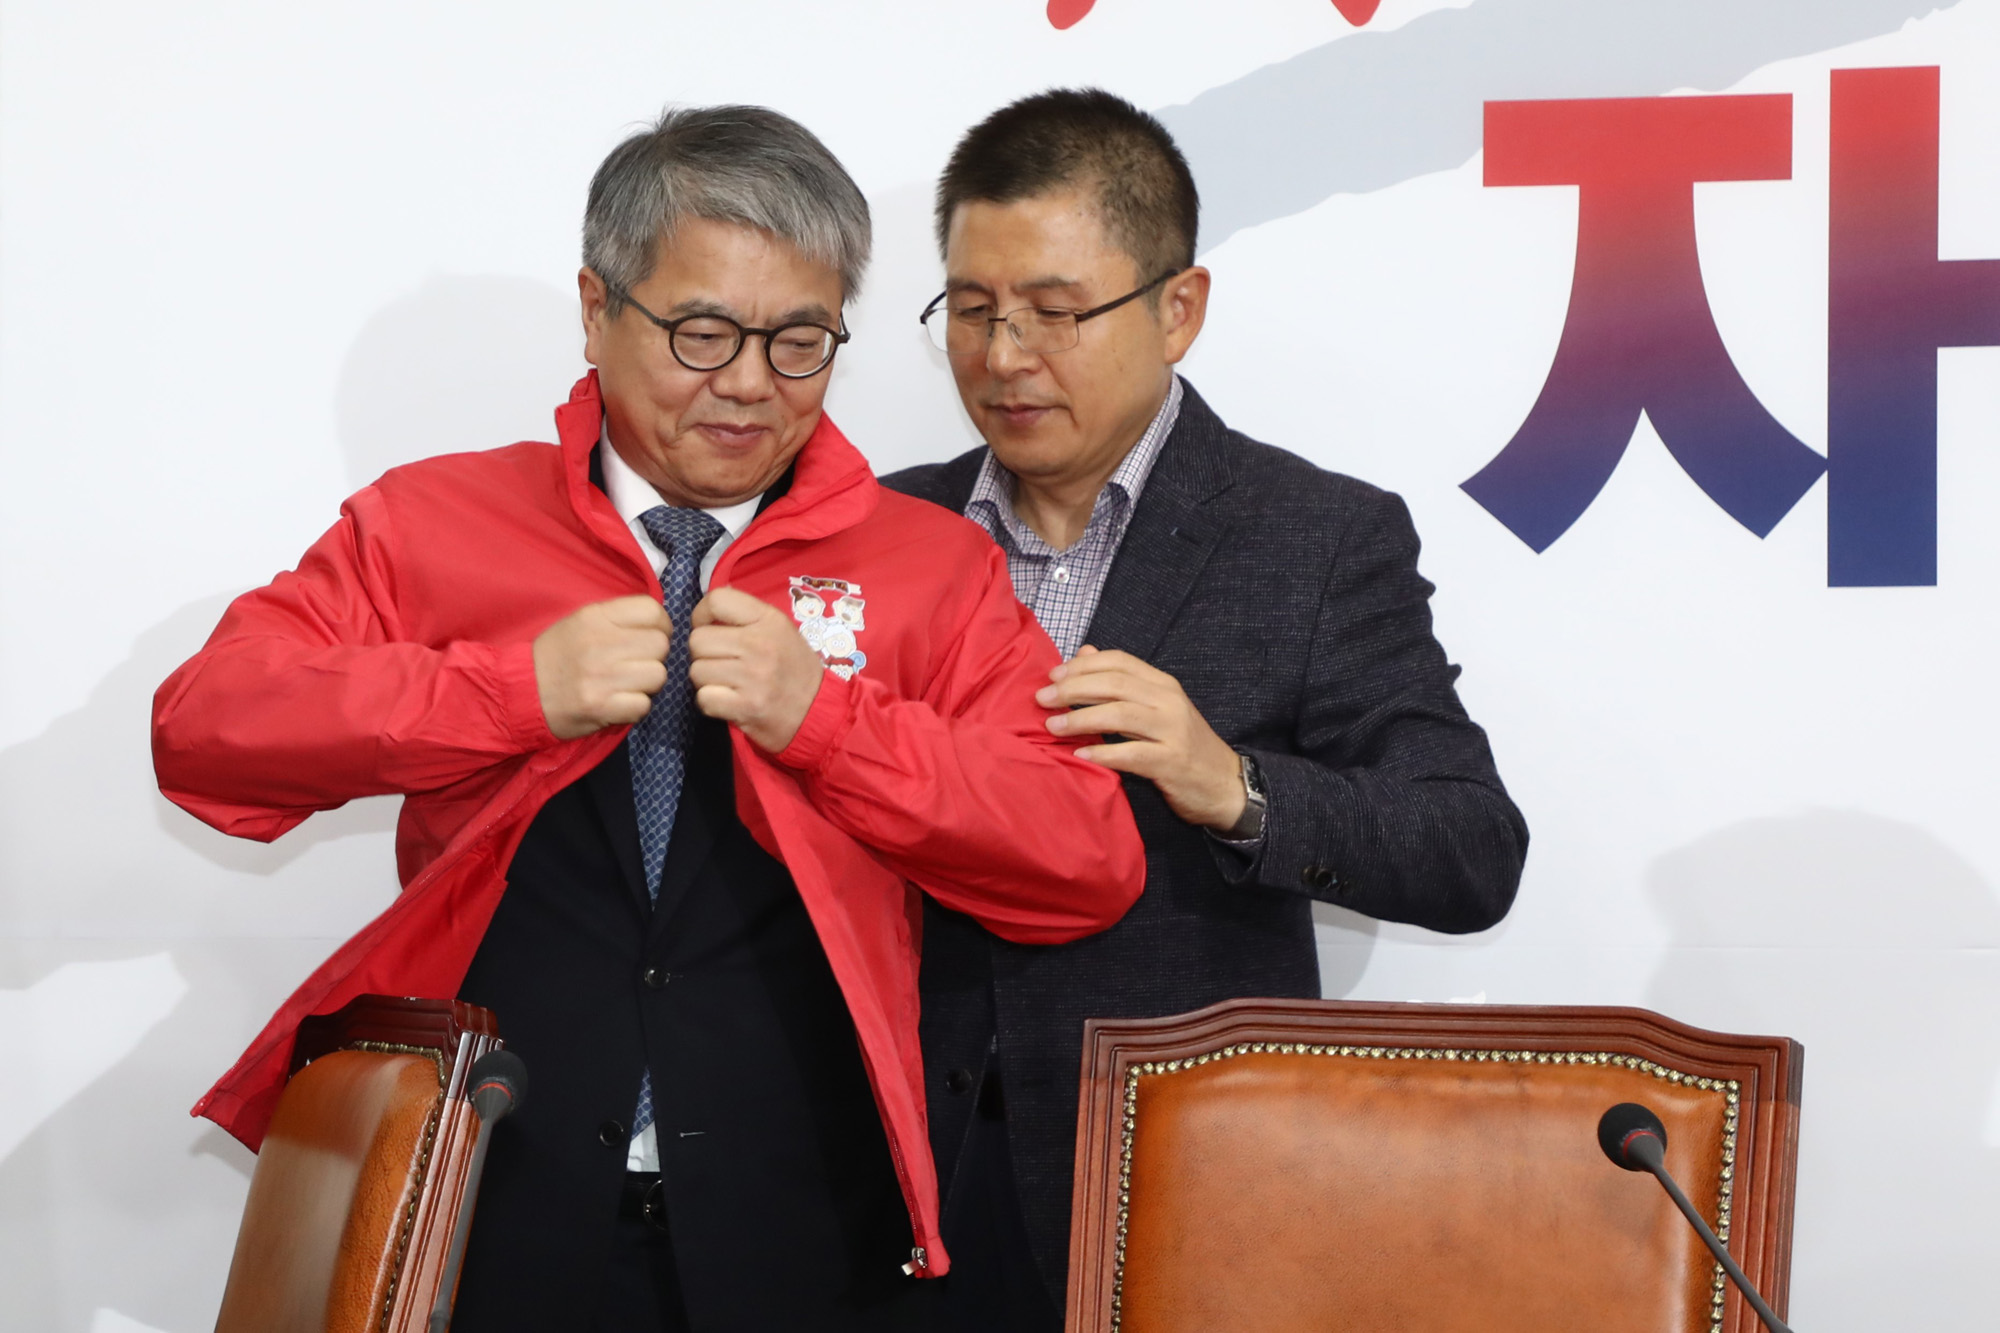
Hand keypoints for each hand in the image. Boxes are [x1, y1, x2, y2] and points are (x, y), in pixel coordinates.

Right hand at [533, 595, 672, 740]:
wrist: (519, 692)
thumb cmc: (555, 656)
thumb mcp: (580, 622)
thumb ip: (618, 618)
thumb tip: (659, 621)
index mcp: (595, 616)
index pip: (652, 610)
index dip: (659, 625)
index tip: (649, 636)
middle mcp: (600, 643)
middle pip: (660, 644)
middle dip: (654, 656)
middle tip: (636, 665)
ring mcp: (601, 677)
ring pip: (657, 675)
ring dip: (648, 684)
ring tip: (628, 685)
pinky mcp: (600, 707)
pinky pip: (644, 705)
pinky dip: (636, 707)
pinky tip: (619, 703)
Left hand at [688, 586, 825, 751]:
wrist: (818, 710)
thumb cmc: (794, 668)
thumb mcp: (779, 630)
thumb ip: (746, 615)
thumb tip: (711, 603)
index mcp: (768, 620)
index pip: (717, 600)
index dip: (703, 614)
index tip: (710, 628)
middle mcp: (759, 645)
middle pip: (698, 639)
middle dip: (703, 653)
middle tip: (721, 662)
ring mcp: (752, 677)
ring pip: (696, 671)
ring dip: (706, 679)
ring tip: (728, 683)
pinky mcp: (746, 706)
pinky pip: (703, 698)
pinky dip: (710, 702)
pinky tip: (728, 701)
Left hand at [1036, 646, 1246, 831]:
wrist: (1225, 784)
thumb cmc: (1182, 745)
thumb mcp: (1155, 708)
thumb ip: (1121, 682)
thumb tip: (1084, 653)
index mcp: (1163, 684)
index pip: (1120, 662)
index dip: (1083, 665)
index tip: (1053, 675)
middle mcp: (1169, 701)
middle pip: (1115, 684)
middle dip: (1073, 688)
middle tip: (1042, 698)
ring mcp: (1173, 731)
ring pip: (1120, 714)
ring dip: (1081, 718)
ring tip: (1051, 725)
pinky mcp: (1172, 761)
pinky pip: (1131, 754)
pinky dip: (1103, 753)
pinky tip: (1080, 755)